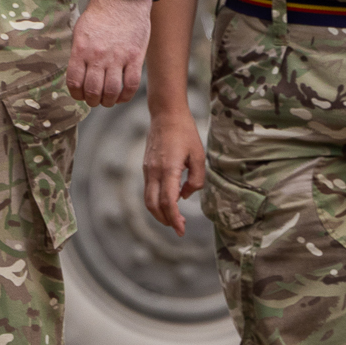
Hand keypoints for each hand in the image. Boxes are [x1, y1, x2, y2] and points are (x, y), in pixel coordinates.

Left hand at [68, 0, 152, 104]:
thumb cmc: (100, 14)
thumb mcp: (80, 30)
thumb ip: (78, 53)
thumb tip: (78, 74)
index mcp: (81, 49)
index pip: (75, 82)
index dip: (76, 94)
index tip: (80, 95)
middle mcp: (98, 55)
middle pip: (93, 91)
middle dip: (92, 101)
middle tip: (94, 100)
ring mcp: (118, 57)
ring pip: (111, 91)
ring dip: (108, 101)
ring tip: (108, 100)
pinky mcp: (135, 57)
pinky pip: (131, 84)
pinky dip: (126, 96)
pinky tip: (122, 95)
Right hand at [142, 100, 206, 233]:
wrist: (166, 114)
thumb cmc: (186, 133)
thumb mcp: (199, 155)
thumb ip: (196, 179)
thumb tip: (185, 196)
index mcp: (169, 169)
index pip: (168, 201)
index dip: (174, 219)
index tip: (181, 230)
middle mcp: (154, 172)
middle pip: (154, 205)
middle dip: (165, 220)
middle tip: (179, 228)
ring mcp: (147, 170)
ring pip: (148, 199)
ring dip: (159, 213)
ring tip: (173, 219)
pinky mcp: (146, 167)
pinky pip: (149, 190)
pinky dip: (157, 201)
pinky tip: (170, 201)